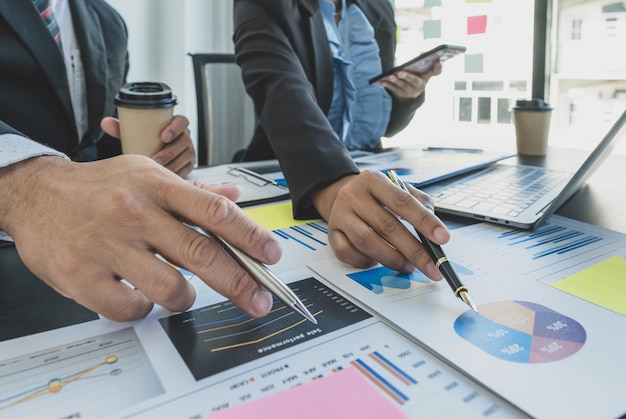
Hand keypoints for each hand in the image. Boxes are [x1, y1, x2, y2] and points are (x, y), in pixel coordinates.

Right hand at [0, 155, 280, 320]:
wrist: (35, 194)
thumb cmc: (98, 187)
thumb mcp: (145, 174)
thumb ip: (192, 192)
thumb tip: (233, 199)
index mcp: (156, 185)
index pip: (214, 212)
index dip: (250, 236)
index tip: (271, 255)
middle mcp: (134, 212)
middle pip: (201, 254)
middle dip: (239, 283)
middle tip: (259, 301)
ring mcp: (107, 245)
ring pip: (170, 288)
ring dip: (186, 299)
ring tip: (182, 295)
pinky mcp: (82, 275)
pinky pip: (131, 308)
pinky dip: (144, 310)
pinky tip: (140, 296)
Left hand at [101, 115, 195, 176]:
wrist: (156, 151)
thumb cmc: (146, 140)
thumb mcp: (135, 133)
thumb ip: (121, 127)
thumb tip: (105, 123)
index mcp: (175, 125)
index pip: (182, 122)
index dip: (175, 128)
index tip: (163, 136)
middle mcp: (185, 137)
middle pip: (183, 142)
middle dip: (170, 152)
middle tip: (155, 159)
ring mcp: (188, 151)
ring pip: (186, 157)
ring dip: (173, 164)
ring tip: (159, 170)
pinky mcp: (189, 164)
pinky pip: (187, 169)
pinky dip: (178, 173)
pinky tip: (168, 178)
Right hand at [311, 170, 448, 280]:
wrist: (341, 195)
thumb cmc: (376, 196)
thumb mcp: (398, 189)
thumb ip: (419, 204)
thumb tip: (434, 231)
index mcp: (373, 180)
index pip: (402, 201)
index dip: (424, 221)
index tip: (442, 238)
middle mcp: (353, 195)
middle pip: (386, 226)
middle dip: (414, 250)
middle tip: (431, 267)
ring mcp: (340, 215)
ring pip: (367, 242)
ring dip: (392, 259)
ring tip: (408, 266)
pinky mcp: (332, 234)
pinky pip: (349, 253)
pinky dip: (367, 262)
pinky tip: (378, 261)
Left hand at [380, 60, 442, 102]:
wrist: (410, 98)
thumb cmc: (416, 79)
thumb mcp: (423, 74)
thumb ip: (429, 66)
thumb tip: (438, 59)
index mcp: (426, 77)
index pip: (435, 71)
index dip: (438, 66)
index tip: (439, 60)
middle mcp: (420, 86)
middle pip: (414, 80)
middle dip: (407, 76)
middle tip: (399, 73)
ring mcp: (410, 92)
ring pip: (402, 86)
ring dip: (395, 81)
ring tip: (390, 76)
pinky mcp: (401, 95)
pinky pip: (394, 90)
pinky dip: (388, 85)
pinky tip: (382, 81)